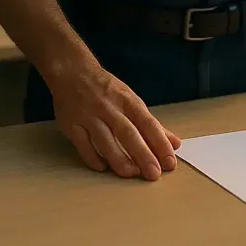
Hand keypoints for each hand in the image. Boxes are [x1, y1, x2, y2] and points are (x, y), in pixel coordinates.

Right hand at [46, 61, 181, 179]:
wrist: (72, 71)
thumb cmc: (106, 89)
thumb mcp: (130, 100)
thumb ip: (151, 124)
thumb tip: (174, 143)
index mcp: (127, 100)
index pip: (148, 123)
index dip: (159, 143)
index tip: (169, 161)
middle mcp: (109, 107)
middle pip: (128, 133)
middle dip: (143, 155)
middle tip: (154, 174)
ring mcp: (88, 116)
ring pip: (105, 141)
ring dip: (119, 159)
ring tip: (132, 173)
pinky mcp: (71, 124)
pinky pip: (83, 145)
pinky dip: (93, 158)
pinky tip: (103, 168)